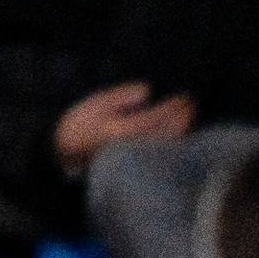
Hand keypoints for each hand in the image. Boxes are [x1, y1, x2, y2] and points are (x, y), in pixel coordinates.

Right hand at [53, 82, 195, 171]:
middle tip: (191, 102)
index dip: (172, 108)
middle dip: (183, 117)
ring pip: (168, 145)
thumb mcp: (92, 106)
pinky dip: (175, 140)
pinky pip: (164, 153)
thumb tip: (147, 90)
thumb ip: (119, 97)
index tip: (184, 97)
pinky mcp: (140, 167)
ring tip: (189, 113)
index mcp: (120, 133)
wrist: (67, 160)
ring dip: (182, 128)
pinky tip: (180, 131)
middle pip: (168, 133)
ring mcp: (137, 161)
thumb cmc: (79, 130)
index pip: (155, 119)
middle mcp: (133, 149)